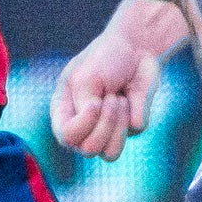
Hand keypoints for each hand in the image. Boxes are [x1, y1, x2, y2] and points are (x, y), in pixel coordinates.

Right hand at [51, 33, 158, 161]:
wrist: (137, 48)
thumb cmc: (104, 58)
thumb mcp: (85, 78)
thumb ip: (82, 107)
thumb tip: (96, 129)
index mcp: (64, 113)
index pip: (67, 138)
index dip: (83, 125)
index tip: (95, 102)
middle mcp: (82, 126)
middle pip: (89, 150)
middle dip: (105, 123)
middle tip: (111, 97)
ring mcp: (106, 130)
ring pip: (110, 153)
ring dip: (118, 123)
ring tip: (119, 99)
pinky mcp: (130, 128)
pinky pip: (135, 132)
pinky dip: (136, 110)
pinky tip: (130, 96)